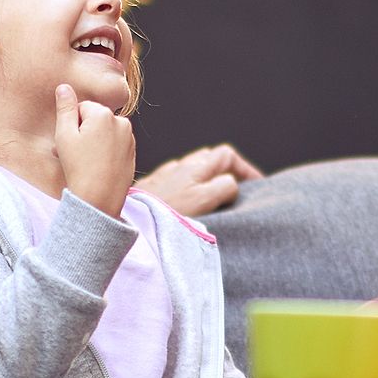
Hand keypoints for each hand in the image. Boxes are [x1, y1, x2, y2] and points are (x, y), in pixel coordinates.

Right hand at [52, 82, 136, 216]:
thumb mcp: (64, 135)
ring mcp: (129, 138)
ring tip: (84, 163)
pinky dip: (105, 152)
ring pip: (104, 133)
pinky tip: (97, 168)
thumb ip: (65, 108)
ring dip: (93, 142)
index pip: (81, 109)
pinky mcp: (132, 153)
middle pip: (95, 120)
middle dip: (82, 133)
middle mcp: (121, 122)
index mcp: (104, 114)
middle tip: (72, 155)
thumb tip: (64, 87)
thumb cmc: (78, 168)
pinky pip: (114, 145)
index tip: (67, 143)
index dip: (71, 125)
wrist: (99, 200)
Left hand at [138, 143, 264, 215]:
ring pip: (195, 166)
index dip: (245, 170)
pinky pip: (178, 177)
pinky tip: (188, 198)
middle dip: (230, 169)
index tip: (256, 186)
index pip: (228, 157)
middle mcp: (181, 167)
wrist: (121, 220)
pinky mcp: (152, 186)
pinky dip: (190, 183)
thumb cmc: (161, 214)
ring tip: (217, 193)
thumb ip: (223, 188)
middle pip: (213, 158)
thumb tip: (233, 184)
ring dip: (210, 175)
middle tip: (241, 187)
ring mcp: (165, 175)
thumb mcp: (202, 201)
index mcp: (196, 169)